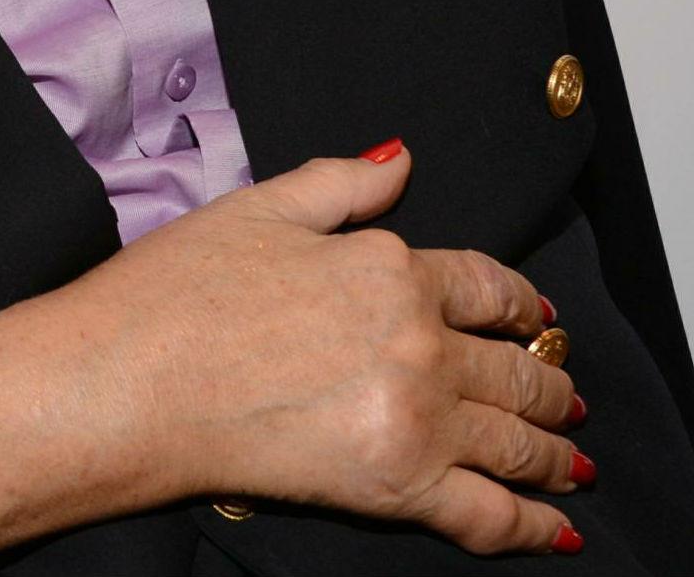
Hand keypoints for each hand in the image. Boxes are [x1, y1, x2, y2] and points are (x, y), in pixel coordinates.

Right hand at [83, 146, 586, 555]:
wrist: (125, 381)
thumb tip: (402, 160)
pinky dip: (533, 530)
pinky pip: (491, 516)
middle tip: (563, 396)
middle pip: (516, 367)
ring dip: (552, 451)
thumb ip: (339, 183)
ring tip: (567, 459)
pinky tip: (554, 533)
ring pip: (517, 441)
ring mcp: (416, 419)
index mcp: (389, 267)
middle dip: (548, 383)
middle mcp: (419, 342)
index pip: (487, 285)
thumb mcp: (254, 209)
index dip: (521, 304)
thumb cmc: (171, 292)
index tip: (534, 317)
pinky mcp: (399, 489)